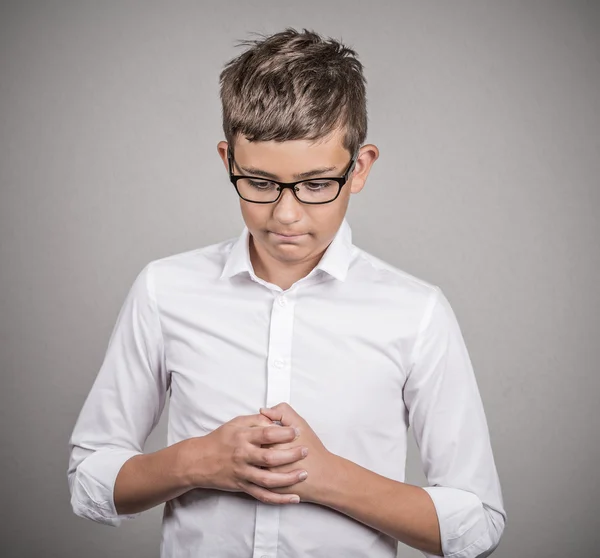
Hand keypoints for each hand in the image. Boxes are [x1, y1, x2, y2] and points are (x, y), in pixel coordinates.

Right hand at [183, 412, 308, 504]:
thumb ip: (255, 420)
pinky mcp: (242, 486)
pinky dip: (278, 499)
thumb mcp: (236, 423)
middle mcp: (242, 455)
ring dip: (288, 479)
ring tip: (304, 474)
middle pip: (269, 457)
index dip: (283, 433)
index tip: (297, 431)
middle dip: (290, 455)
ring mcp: (242, 473)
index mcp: (242, 437)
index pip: (266, 434)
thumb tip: (273, 419)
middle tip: (305, 450)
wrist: (199, 461)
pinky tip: (293, 498)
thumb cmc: (220, 439)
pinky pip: (262, 496)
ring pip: (268, 480)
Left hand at [259, 402, 335, 503]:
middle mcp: (266, 461)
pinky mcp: (269, 489)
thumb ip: (282, 412)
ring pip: (251, 465)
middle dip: (258, 444)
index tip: (266, 428)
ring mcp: (266, 477)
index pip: (255, 432)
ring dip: (256, 459)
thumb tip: (264, 410)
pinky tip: (267, 467)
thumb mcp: (300, 424)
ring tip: (266, 454)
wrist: (324, 476)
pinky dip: (259, 473)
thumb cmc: (314, 451)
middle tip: (267, 442)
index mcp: (271, 443)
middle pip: (252, 449)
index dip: (260, 428)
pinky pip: (257, 481)